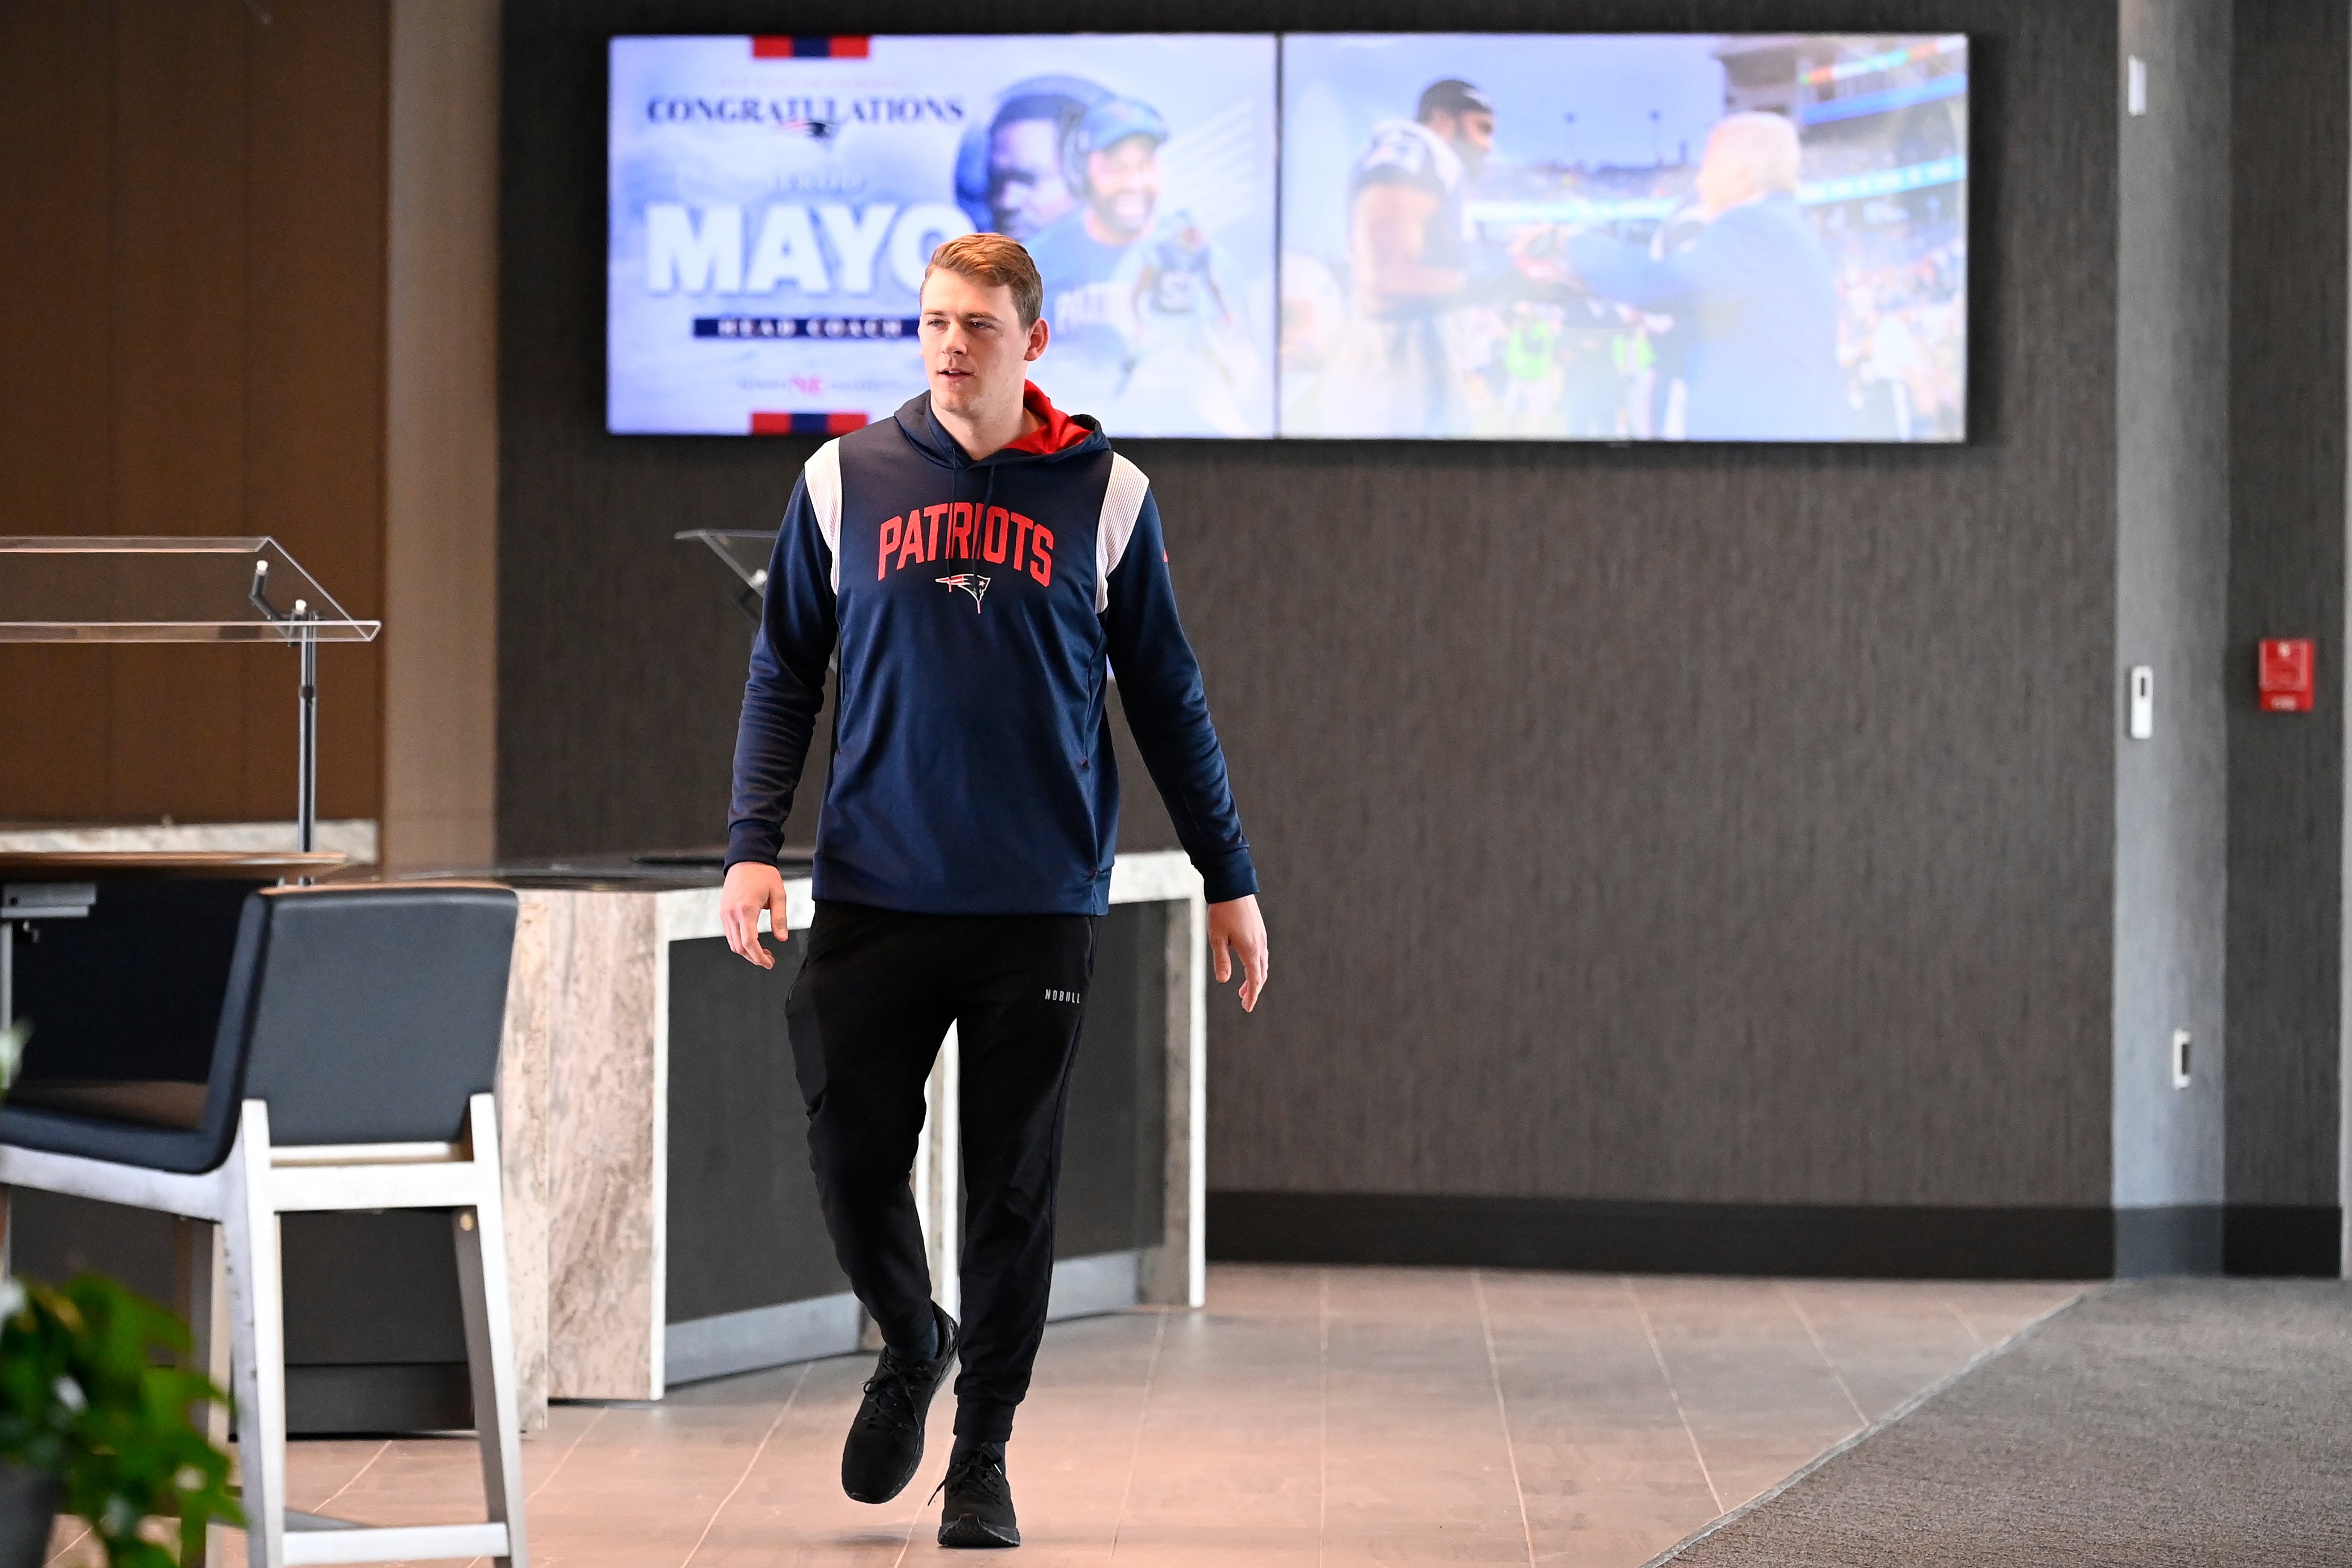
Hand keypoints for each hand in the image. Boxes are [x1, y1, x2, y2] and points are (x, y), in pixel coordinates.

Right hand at [721, 861, 789, 968]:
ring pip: (732, 943)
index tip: (769, 963)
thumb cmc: (764, 874)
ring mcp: (725, 913)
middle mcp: (732, 914)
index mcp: (746, 910)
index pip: (750, 943)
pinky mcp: (723, 911)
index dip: (759, 957)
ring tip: (763, 951)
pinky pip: (729, 933)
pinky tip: (753, 940)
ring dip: (746, 951)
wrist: (746, 859)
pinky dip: (740, 941)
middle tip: (769, 960)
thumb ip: (780, 918)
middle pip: (739, 947)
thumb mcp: (778, 895)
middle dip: (754, 958)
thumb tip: (782, 939)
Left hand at [1207, 894, 1268, 1011]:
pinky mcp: (1259, 929)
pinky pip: (1262, 952)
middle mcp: (1260, 944)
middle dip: (1253, 988)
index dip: (1252, 995)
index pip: (1255, 980)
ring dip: (1255, 976)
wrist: (1233, 886)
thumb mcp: (1217, 938)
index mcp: (1251, 950)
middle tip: (1244, 1000)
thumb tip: (1224, 980)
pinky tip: (1247, 963)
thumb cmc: (1222, 912)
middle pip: (1261, 973)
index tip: (1247, 1008)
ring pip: (1262, 962)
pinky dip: (1256, 964)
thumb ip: (1222, 960)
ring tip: (1244, 986)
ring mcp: (1261, 936)